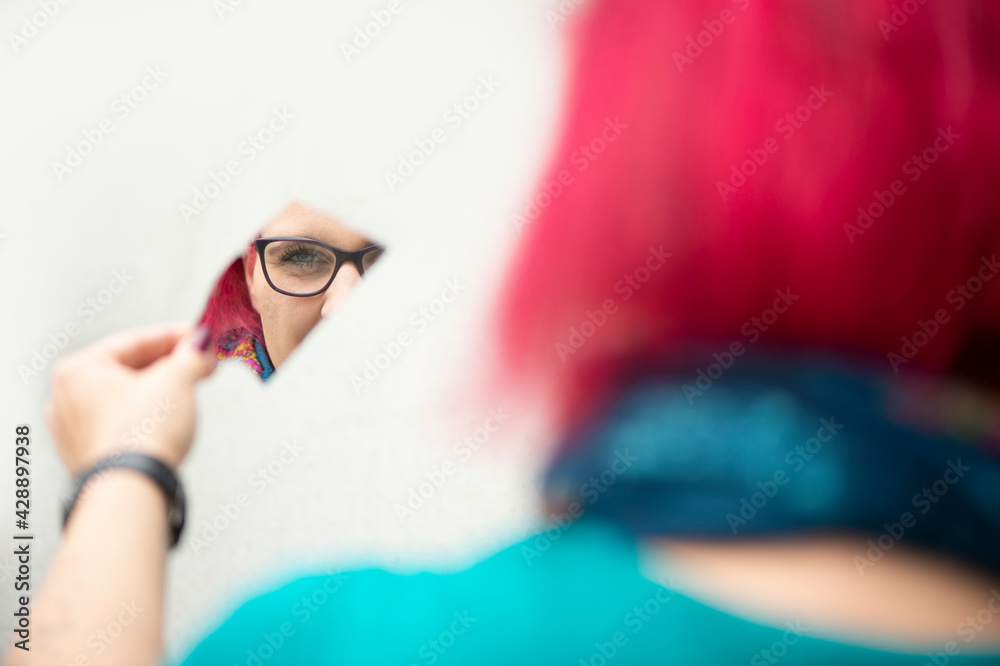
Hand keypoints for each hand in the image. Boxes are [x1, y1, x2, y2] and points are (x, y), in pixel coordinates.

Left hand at [45, 322, 217, 474]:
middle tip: (198, 364)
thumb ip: (190, 356)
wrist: (132, 489)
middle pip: (128, 369)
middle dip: (168, 366)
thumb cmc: (139, 437)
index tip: (199, 337)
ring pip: (124, 399)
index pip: (136, 340)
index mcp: (78, 369)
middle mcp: (67, 398)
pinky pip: (120, 426)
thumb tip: (199, 345)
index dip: (176, 336)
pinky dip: (143, 419)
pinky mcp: (89, 456)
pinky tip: (164, 423)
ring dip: (157, 393)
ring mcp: (75, 431)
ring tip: (186, 394)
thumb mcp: (176, 380)